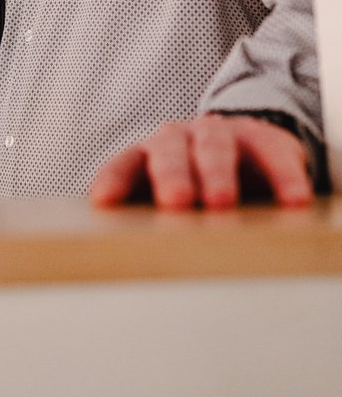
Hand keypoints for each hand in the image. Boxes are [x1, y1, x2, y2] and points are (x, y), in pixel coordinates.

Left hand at [90, 114, 312, 209]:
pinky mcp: (262, 138)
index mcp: (148, 157)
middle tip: (174, 202)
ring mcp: (220, 135)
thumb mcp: (167, 200)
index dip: (114, 180)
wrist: (244, 152)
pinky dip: (283, 177)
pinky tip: (293, 200)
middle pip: (169, 153)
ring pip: (214, 147)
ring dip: (216, 173)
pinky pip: (272, 155)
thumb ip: (148, 221)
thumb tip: (125, 261)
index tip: (103, 200)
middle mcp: (178, 140)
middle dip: (171, 176)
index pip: (124, 165)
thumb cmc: (195, 185)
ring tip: (221, 203)